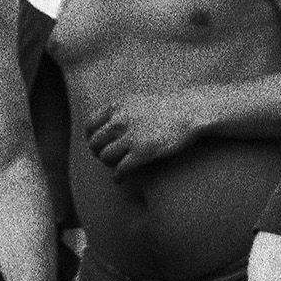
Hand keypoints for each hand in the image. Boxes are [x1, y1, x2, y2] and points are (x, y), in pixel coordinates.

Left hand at [84, 89, 207, 172]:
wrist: (191, 111)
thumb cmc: (167, 108)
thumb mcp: (138, 101)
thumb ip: (120, 112)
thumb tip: (106, 127)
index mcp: (117, 106)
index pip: (90, 126)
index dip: (92, 138)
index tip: (99, 144)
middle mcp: (120, 120)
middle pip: (95, 144)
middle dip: (99, 153)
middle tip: (108, 158)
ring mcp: (131, 137)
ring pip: (105, 157)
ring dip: (109, 164)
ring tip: (117, 167)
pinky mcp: (142, 152)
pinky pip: (121, 169)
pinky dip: (118, 177)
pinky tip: (120, 179)